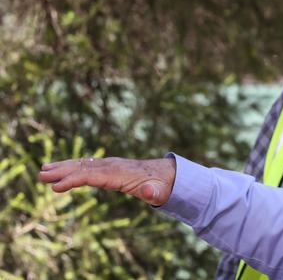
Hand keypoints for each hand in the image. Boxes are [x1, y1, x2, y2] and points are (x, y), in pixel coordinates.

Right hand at [39, 157, 176, 205]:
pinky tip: (61, 169)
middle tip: (41, 175)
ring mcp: (110, 165)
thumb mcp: (160, 191)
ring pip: (83, 164)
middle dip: (62, 171)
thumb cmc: (161, 186)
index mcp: (120, 173)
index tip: (55, 187)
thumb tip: (150, 192)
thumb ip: (154, 192)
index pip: (92, 176)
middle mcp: (112, 166)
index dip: (73, 180)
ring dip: (64, 166)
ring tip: (43, 169)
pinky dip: (73, 166)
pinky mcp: (110, 167)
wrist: (167, 174)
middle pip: (83, 167)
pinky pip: (88, 166)